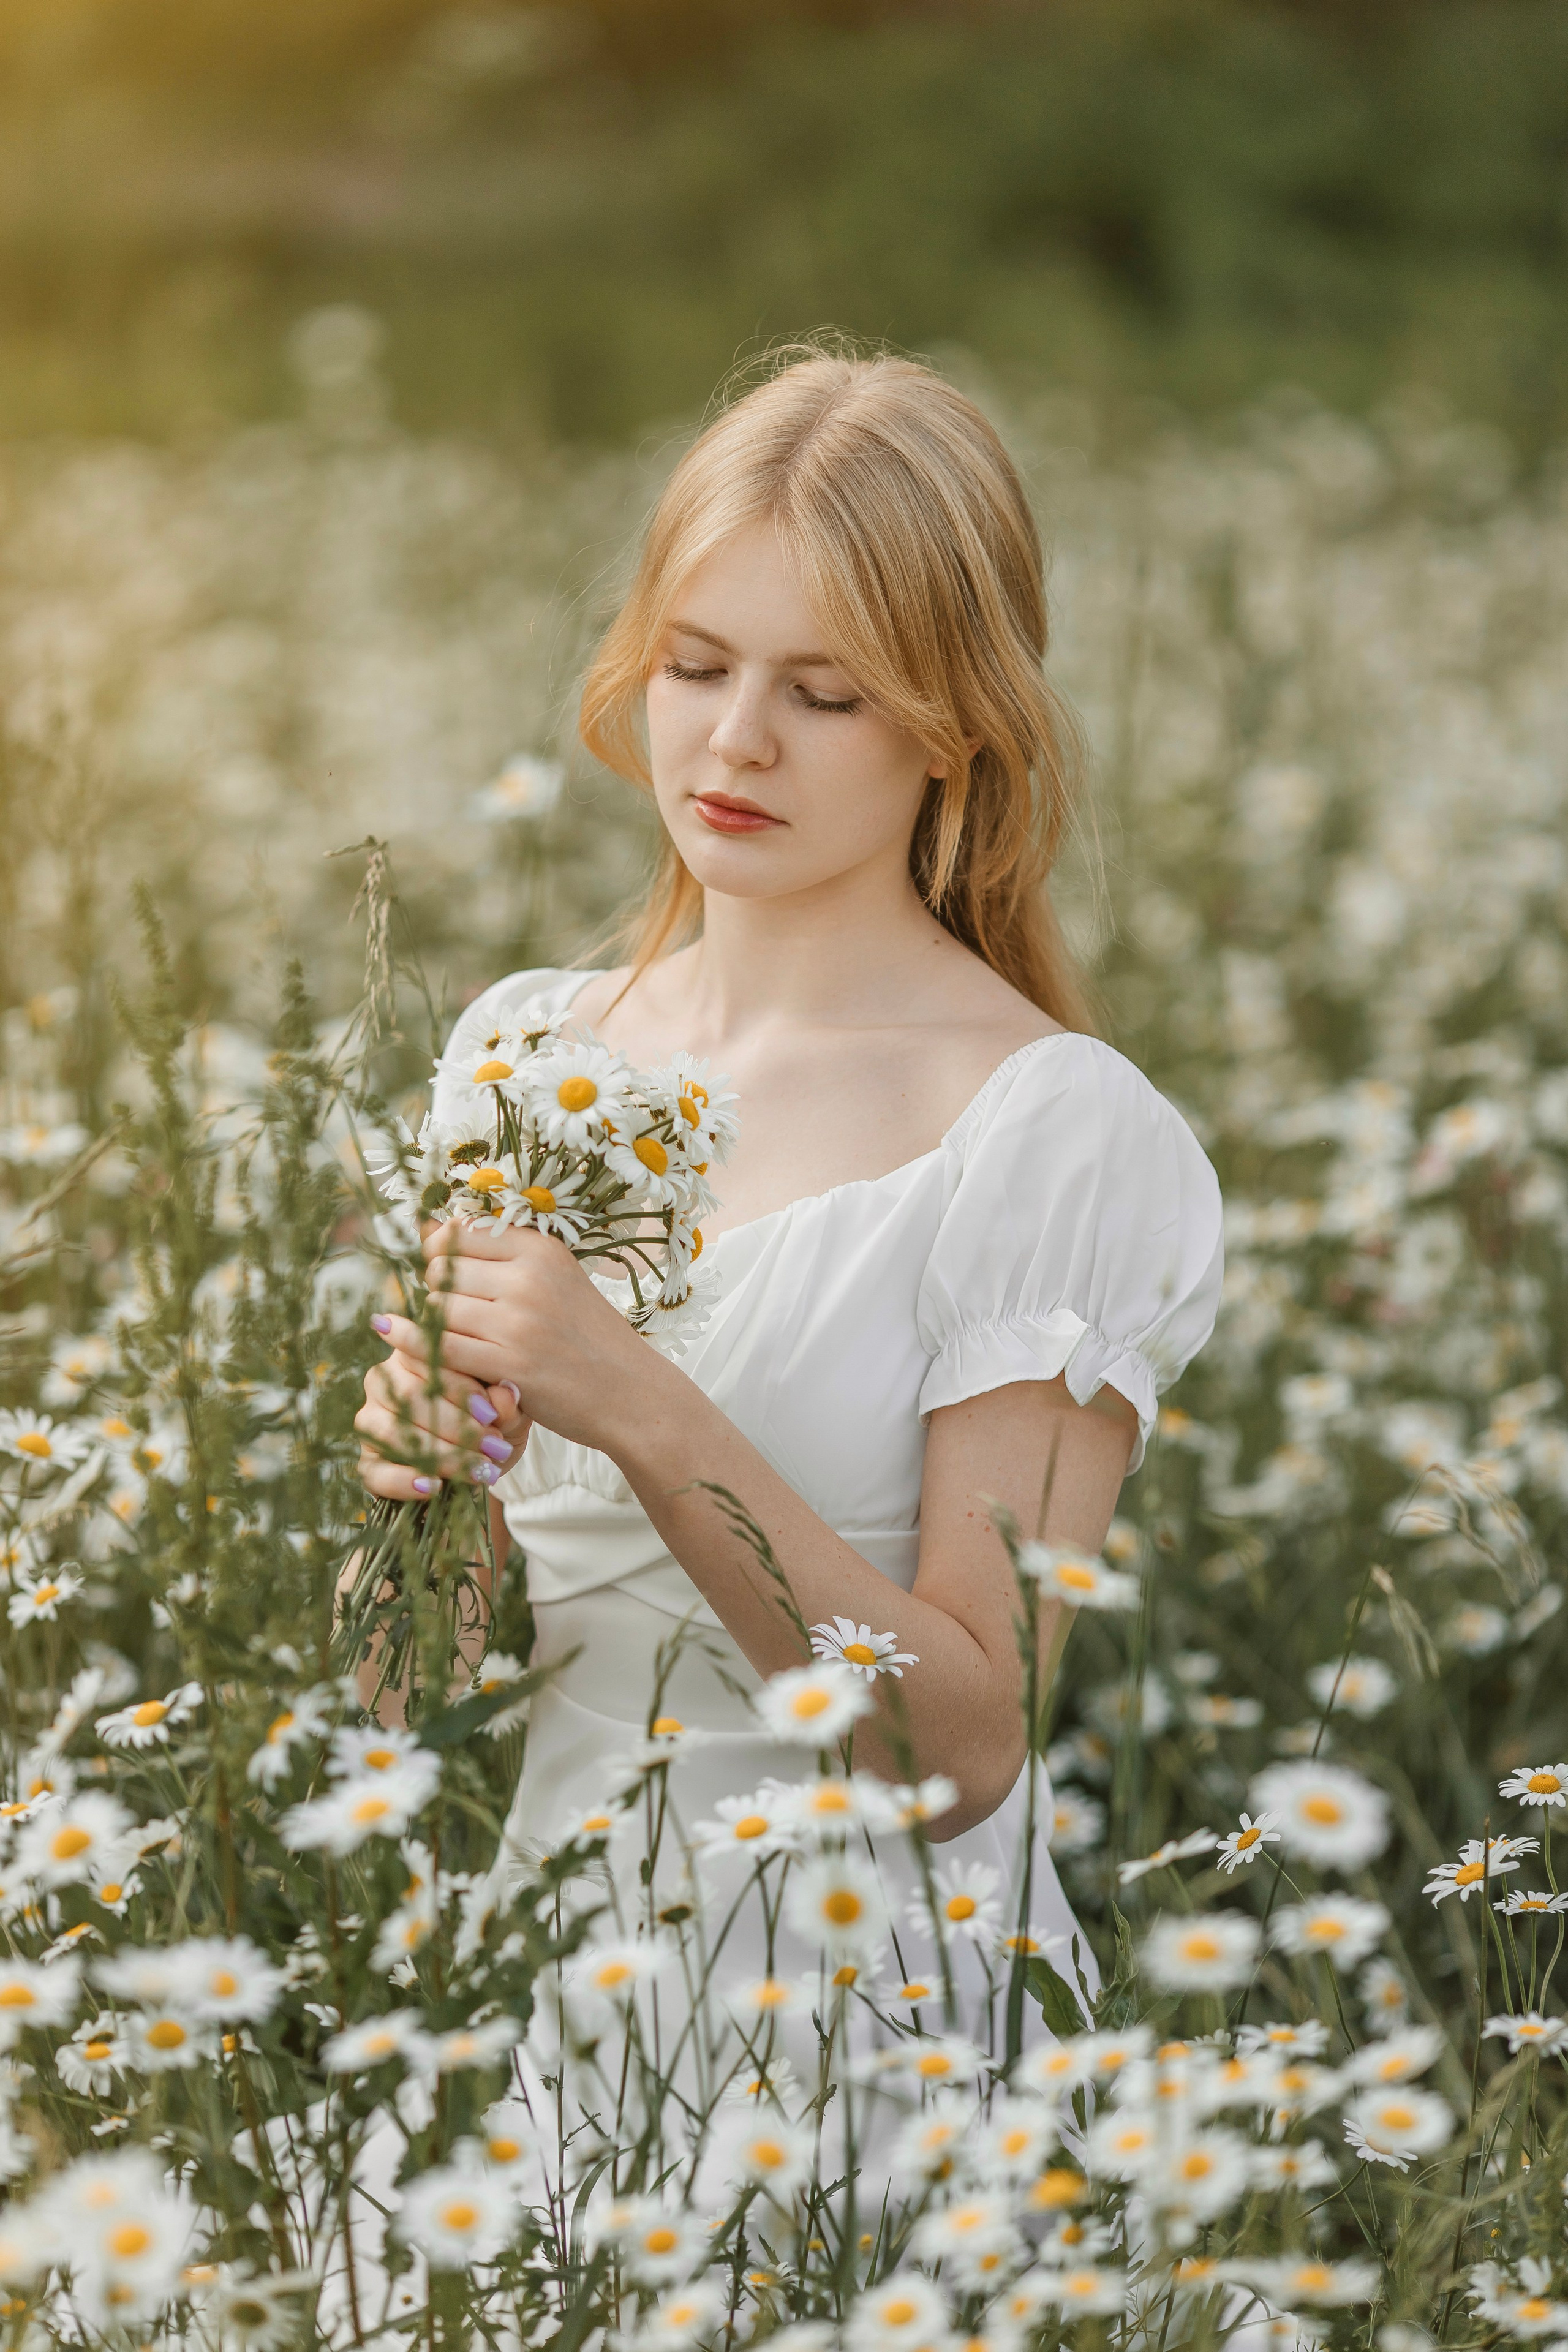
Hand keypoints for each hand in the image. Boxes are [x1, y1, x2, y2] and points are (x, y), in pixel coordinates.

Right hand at [354, 1348, 530, 1502]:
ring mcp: (371, 1419)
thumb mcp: (510, 1407)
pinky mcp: (368, 1460)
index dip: (460, 1389)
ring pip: (393, 1432)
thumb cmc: (497, 1419)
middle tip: (493, 1445)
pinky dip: (403, 1482)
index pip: (428, 1361)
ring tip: (479, 1469)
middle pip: (409, 1396)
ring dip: (440, 1454)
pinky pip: (376, 1472)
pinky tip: (434, 1487)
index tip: (491, 1414)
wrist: (484, 1458)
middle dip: (454, 1425)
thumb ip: (507, 1400)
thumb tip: (506, 1395)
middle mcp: (384, 1380)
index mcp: (416, 1351)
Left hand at [368, 1220, 659, 1456]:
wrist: (630, 1394)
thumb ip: (500, 1257)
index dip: (440, 1252)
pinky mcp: (510, 1364)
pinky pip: (440, 1345)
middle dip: (438, 1291)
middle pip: (442, 1270)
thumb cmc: (586, 1338)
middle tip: (459, 1314)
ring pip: (437, 1307)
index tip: (447, 1273)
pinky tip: (412, 1343)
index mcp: (542, 1250)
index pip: (460, 1232)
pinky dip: (419, 1345)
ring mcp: (519, 1322)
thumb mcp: (556, 1280)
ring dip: (435, 1325)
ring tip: (460, 1339)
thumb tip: (424, 1228)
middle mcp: (530, 1278)